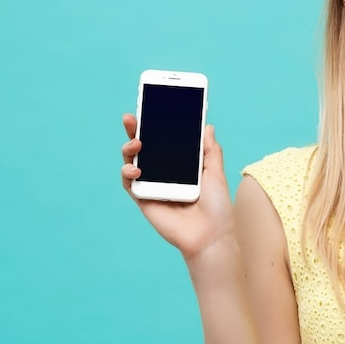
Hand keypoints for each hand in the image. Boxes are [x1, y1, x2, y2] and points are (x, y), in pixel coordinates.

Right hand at [120, 114, 236, 260]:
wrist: (211, 236)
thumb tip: (207, 126)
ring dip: (129, 148)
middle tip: (131, 117)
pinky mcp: (144, 199)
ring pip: (132, 160)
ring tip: (137, 143)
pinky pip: (129, 182)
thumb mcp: (215, 173)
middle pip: (145, 146)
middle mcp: (163, 172)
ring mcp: (152, 184)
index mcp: (180, 164)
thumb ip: (210, 150)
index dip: (156, 124)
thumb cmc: (216, 207)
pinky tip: (136, 168)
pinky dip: (128, 172)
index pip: (164, 140)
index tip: (151, 107)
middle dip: (135, 130)